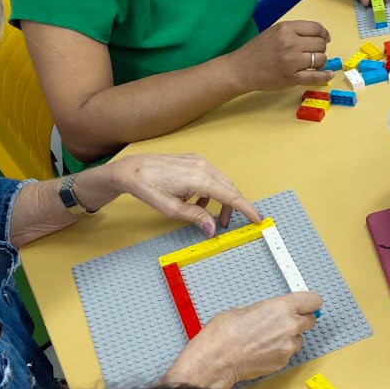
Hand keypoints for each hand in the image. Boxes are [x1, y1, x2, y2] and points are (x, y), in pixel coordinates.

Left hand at [106, 153, 258, 236]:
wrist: (131, 169)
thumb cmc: (147, 187)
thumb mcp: (170, 208)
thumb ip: (195, 217)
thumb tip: (212, 228)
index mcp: (200, 178)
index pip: (231, 196)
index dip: (246, 209)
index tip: (258, 218)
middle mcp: (203, 166)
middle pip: (229, 189)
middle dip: (233, 207)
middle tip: (228, 225)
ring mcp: (198, 161)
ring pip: (221, 183)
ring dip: (221, 200)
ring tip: (211, 216)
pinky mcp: (193, 160)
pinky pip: (210, 177)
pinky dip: (210, 191)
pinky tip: (197, 201)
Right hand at [163, 292, 322, 388]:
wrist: (216, 360)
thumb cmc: (223, 334)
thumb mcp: (242, 308)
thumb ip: (265, 309)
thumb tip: (270, 312)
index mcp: (281, 307)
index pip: (313, 301)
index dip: (309, 302)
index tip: (307, 304)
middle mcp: (290, 326)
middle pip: (311, 320)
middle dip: (300, 320)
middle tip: (284, 321)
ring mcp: (288, 346)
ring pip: (299, 338)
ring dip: (289, 337)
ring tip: (267, 338)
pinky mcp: (283, 361)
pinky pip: (288, 352)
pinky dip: (280, 350)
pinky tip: (262, 349)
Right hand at [229, 19, 331, 89]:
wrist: (242, 69)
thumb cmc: (257, 50)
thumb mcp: (275, 31)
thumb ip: (295, 31)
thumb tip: (320, 33)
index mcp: (286, 29)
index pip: (316, 28)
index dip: (323, 33)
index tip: (325, 38)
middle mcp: (290, 43)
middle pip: (320, 44)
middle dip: (321, 48)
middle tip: (314, 52)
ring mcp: (292, 62)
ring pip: (320, 59)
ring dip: (320, 61)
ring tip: (312, 62)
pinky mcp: (292, 78)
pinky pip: (316, 76)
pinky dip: (325, 75)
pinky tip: (329, 74)